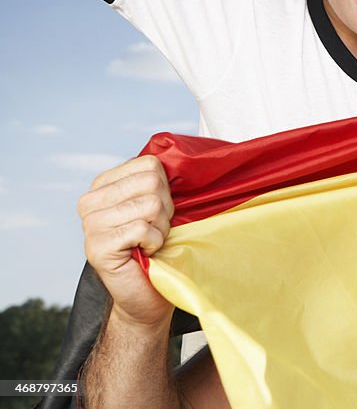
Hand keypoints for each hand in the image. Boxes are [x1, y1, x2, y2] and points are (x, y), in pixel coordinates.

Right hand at [78, 155, 175, 329]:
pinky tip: (144, 252)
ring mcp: (90, 224)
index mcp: (104, 184)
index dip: (165, 189)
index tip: (156, 211)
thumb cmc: (157, 246)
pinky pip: (144, 229)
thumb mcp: (159, 205)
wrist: (148, 293)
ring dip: (161, 227)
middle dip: (165, 209)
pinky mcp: (97, 246)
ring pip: (150, 205)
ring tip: (148, 242)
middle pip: (152, 182)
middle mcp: (90, 201)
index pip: (150, 164)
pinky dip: (154, 242)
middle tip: (153, 229)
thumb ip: (158, 180)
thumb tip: (178, 153)